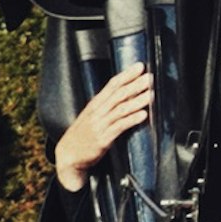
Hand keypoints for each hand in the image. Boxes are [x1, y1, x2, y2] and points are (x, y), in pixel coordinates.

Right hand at [52, 65, 156, 191]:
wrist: (68, 155)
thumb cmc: (83, 135)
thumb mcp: (93, 117)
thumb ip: (108, 106)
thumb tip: (128, 95)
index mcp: (95, 104)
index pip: (112, 85)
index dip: (126, 75)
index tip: (140, 66)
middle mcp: (97, 112)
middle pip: (118, 94)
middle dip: (135, 85)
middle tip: (151, 77)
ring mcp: (100, 125)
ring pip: (120, 109)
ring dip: (137, 101)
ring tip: (152, 94)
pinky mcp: (103, 139)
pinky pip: (119, 127)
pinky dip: (132, 120)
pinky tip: (143, 115)